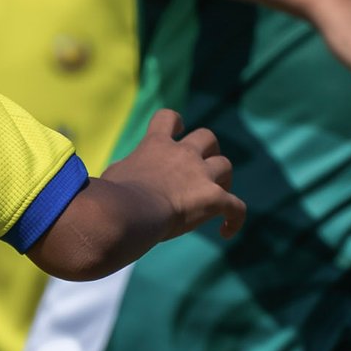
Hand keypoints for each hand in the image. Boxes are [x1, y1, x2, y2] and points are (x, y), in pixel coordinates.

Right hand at [105, 109, 245, 240]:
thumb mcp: (113, 174)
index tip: (178, 131)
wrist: (131, 212)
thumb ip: (125, 168)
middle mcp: (183, 155)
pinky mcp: (214, 198)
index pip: (168, 118)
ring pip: (225, 166)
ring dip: (223, 179)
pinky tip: (226, 231)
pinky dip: (234, 218)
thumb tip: (122, 172)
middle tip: (203, 169)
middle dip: (209, 150)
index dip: (175, 122)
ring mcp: (201, 175)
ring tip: (217, 197)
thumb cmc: (114, 196)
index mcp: (156, 145)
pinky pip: (236, 207)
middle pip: (208, 137)